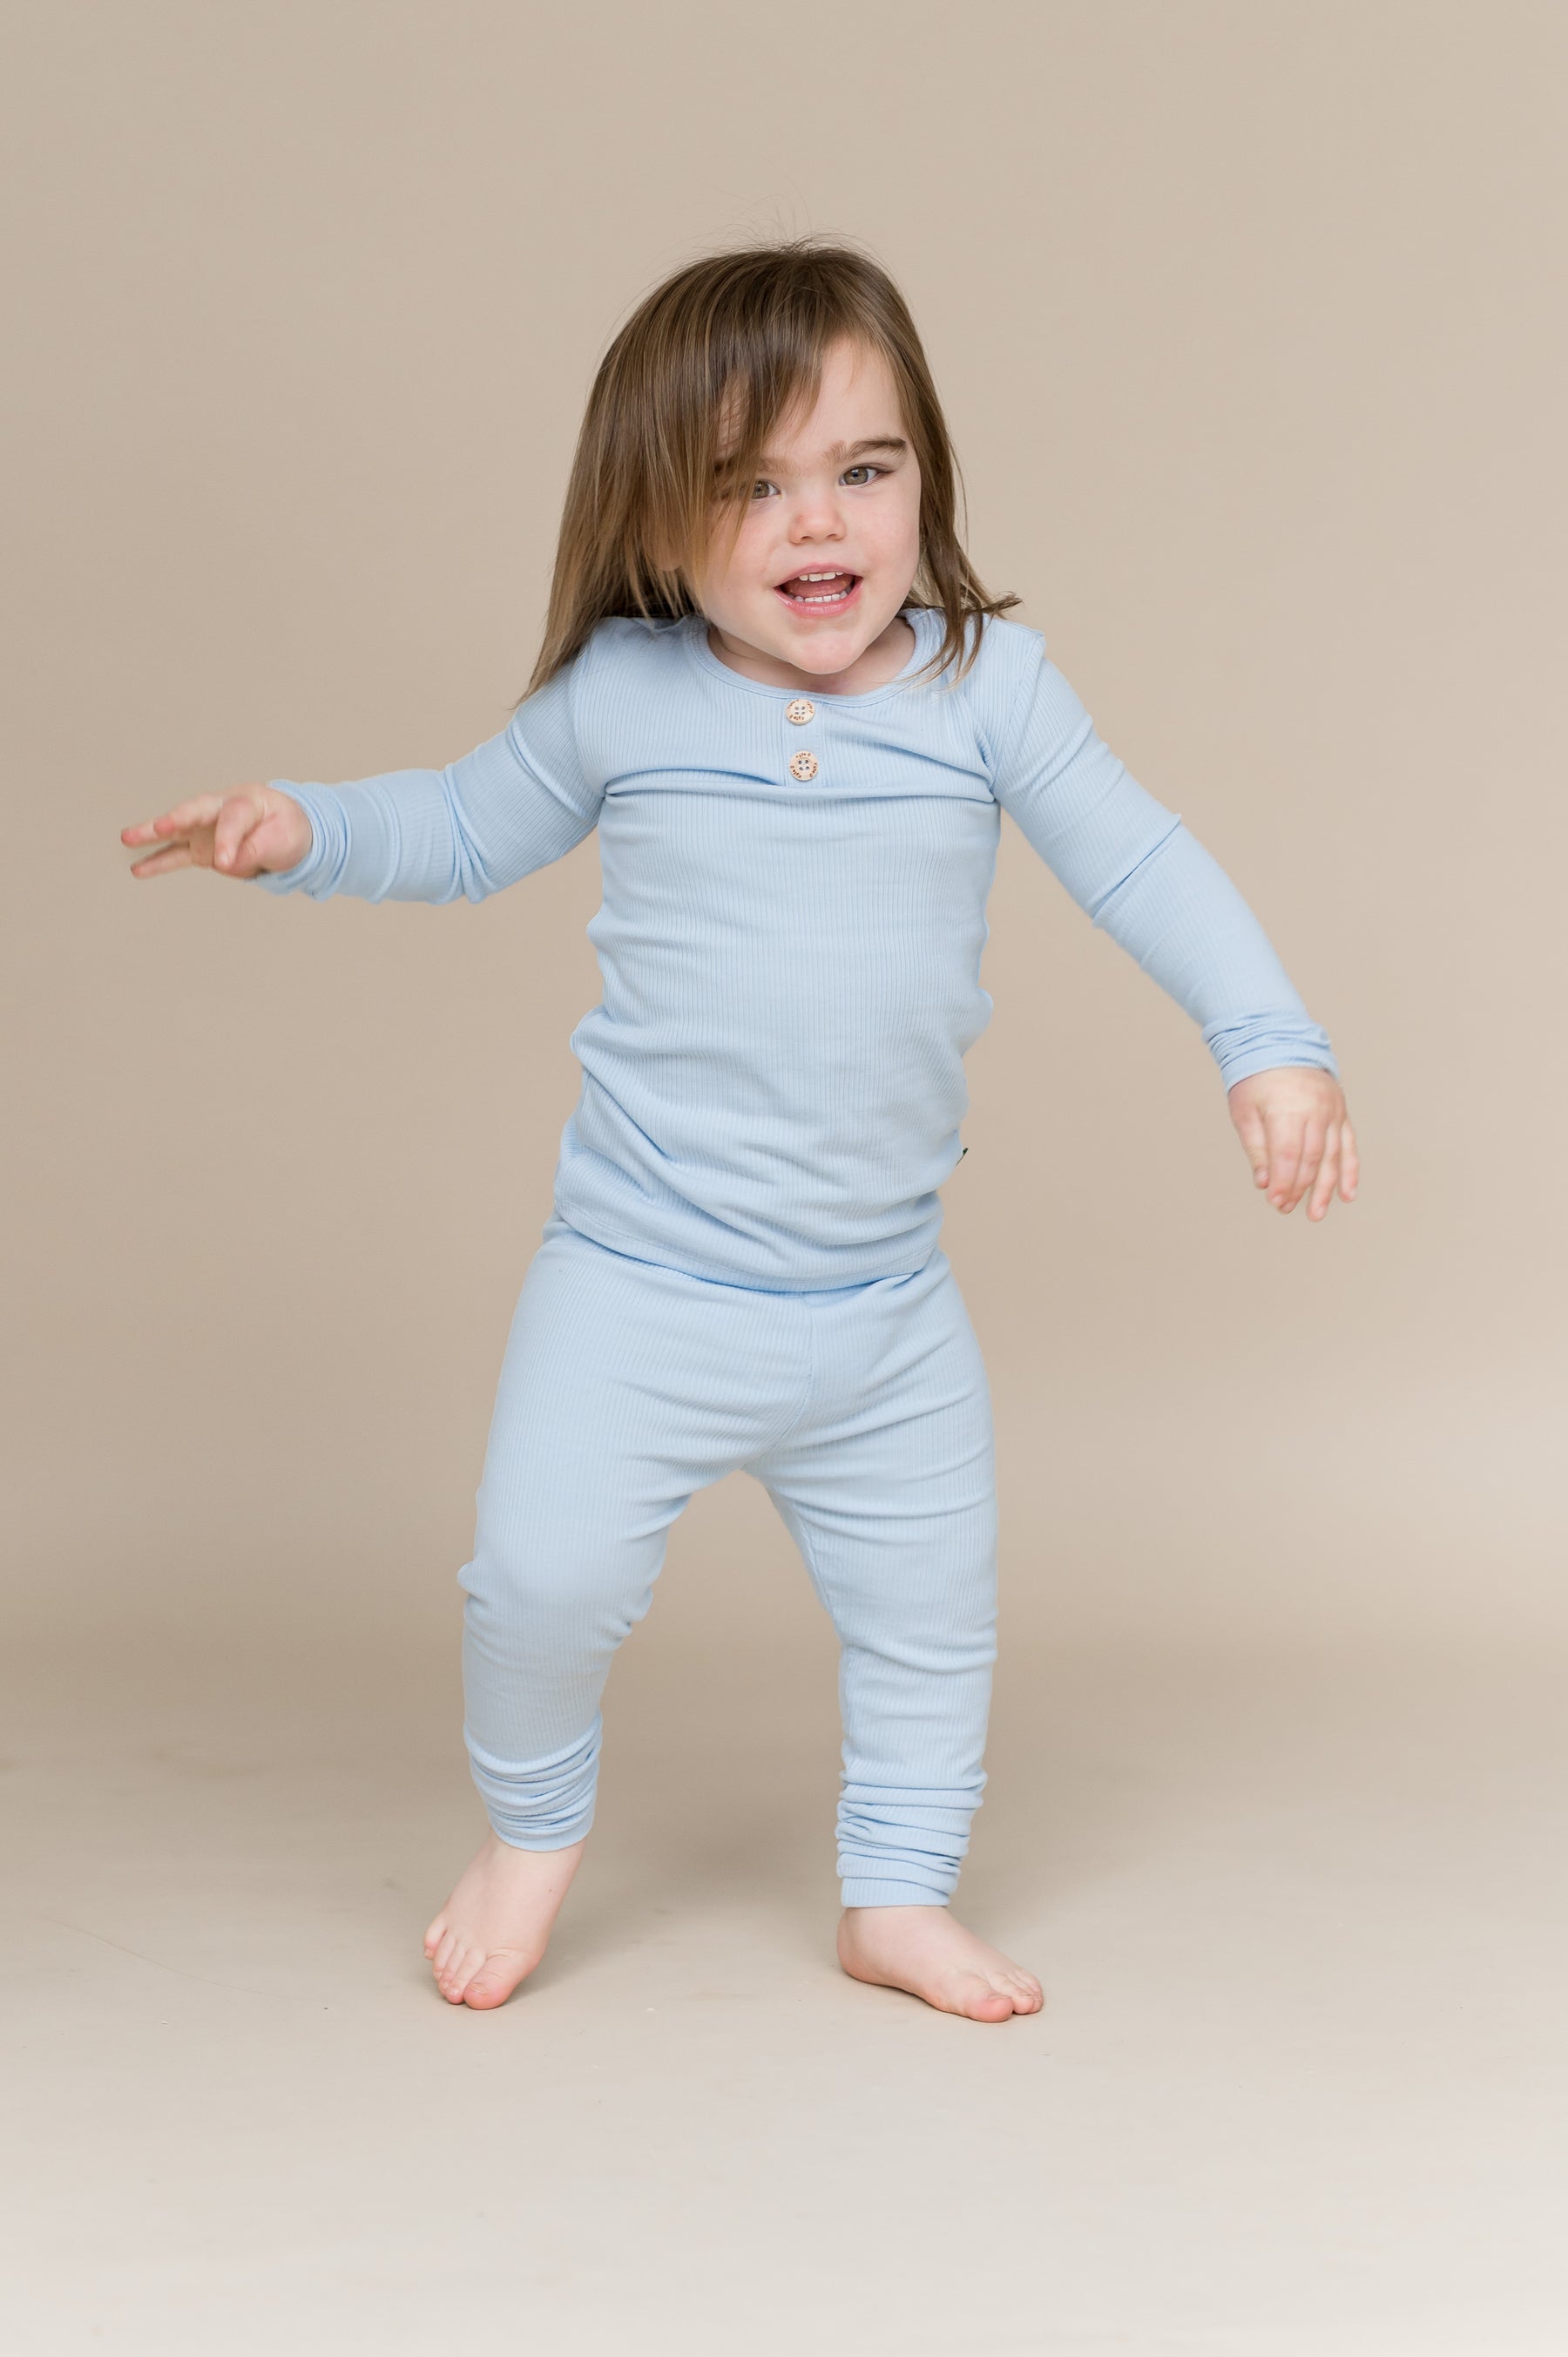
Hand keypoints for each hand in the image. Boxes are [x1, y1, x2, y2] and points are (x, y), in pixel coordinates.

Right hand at [121, 785, 310, 879]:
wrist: (286, 831)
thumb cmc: (287, 828)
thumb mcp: (284, 838)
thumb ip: (257, 848)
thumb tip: (227, 861)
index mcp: (247, 801)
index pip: (233, 818)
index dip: (228, 840)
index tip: (225, 862)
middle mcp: (220, 809)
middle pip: (195, 811)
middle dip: (177, 819)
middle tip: (161, 827)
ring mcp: (207, 828)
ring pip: (177, 829)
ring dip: (152, 834)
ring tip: (127, 838)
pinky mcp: (200, 846)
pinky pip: (177, 854)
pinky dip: (158, 862)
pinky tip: (138, 869)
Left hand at [1227, 1066, 1358, 1221]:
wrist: (1279, 1042)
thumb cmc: (1255, 1078)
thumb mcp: (1245, 1111)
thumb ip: (1256, 1148)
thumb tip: (1264, 1182)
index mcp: (1288, 1108)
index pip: (1288, 1154)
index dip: (1283, 1181)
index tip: (1275, 1201)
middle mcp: (1315, 1110)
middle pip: (1311, 1158)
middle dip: (1299, 1188)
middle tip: (1286, 1208)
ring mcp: (1332, 1111)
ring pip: (1333, 1156)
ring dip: (1325, 1188)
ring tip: (1316, 1213)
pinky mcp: (1341, 1112)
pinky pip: (1349, 1145)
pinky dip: (1350, 1170)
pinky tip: (1347, 1193)